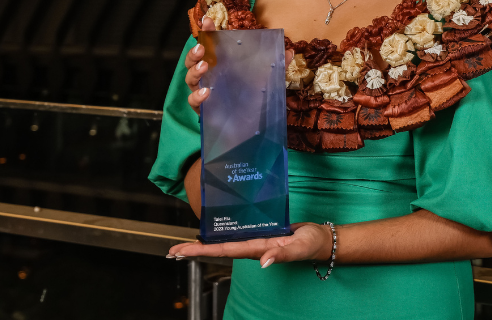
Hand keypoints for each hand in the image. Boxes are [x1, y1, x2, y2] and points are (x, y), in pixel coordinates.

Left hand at [166, 222, 332, 267]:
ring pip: (225, 241)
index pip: (222, 250)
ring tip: (185, 244)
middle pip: (217, 248)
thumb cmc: (309, 244)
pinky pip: (237, 233)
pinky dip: (222, 232)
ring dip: (204, 243)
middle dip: (194, 250)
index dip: (200, 251)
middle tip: (172, 250)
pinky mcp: (260, 231)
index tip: (180, 252)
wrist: (319, 240)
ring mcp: (254, 239)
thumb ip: (281, 254)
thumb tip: (264, 262)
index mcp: (256, 249)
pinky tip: (214, 229)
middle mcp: (251, 245)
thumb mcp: (297, 248)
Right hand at [184, 17, 294, 115]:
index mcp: (222, 63)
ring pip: (189, 78)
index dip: (207, 31)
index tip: (207, 20)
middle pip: (193, 59)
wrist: (252, 123)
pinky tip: (206, 92)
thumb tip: (290, 51)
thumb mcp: (267, 78)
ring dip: (194, 70)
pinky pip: (193, 101)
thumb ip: (277, 64)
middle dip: (194, 52)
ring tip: (204, 67)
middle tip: (201, 48)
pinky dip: (197, 96)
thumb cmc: (254, 95)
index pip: (211, 43)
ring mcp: (204, 91)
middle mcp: (210, 75)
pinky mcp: (204, 108)